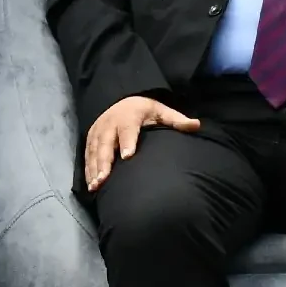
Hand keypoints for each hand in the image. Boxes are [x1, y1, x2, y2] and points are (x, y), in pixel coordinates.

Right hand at [83, 95, 199, 191]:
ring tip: (95, 186)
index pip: (128, 130)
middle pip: (106, 143)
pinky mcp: (91, 138)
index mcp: (129, 116)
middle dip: (104, 162)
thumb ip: (177, 120)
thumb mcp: (161, 111)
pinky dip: (88, 170)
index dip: (127, 142)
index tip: (128, 157)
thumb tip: (197, 125)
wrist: (122, 100)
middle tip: (104, 179)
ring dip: (94, 169)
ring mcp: (98, 131)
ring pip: (95, 151)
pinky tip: (91, 185)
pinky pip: (88, 155)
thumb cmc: (145, 110)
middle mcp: (110, 123)